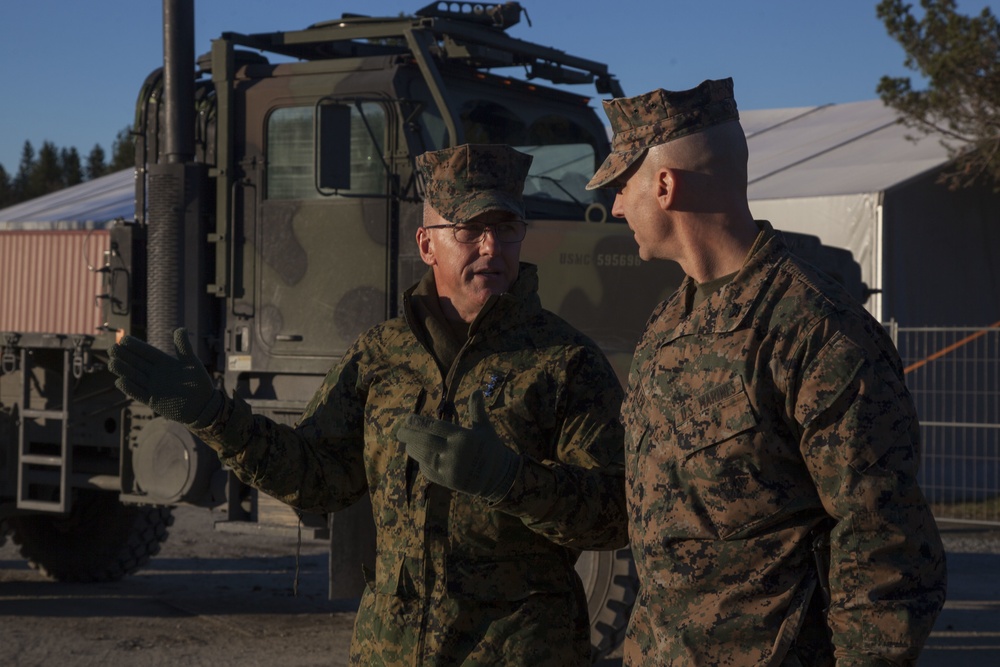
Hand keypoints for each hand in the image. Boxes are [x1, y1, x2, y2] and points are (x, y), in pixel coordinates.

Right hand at [108, 328, 221, 427]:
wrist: (203, 406)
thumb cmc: (199, 383)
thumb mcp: (192, 363)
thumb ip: (184, 347)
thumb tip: (180, 329)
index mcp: (164, 362)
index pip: (147, 352)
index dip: (136, 346)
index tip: (124, 339)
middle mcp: (155, 373)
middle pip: (137, 363)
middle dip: (125, 356)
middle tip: (113, 349)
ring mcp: (153, 387)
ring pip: (135, 377)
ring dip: (124, 370)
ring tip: (112, 363)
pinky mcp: (152, 400)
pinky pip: (138, 393)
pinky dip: (130, 388)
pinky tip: (120, 381)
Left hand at [397, 391, 519, 501]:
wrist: (499, 477)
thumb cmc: (491, 449)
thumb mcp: (485, 428)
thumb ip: (477, 410)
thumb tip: (477, 390)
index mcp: (462, 437)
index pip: (435, 427)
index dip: (418, 422)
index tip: (406, 419)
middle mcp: (455, 452)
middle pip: (425, 441)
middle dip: (409, 436)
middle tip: (399, 432)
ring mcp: (450, 468)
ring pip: (424, 457)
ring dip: (413, 449)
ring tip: (407, 444)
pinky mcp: (448, 481)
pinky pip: (429, 471)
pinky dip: (423, 464)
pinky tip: (420, 458)